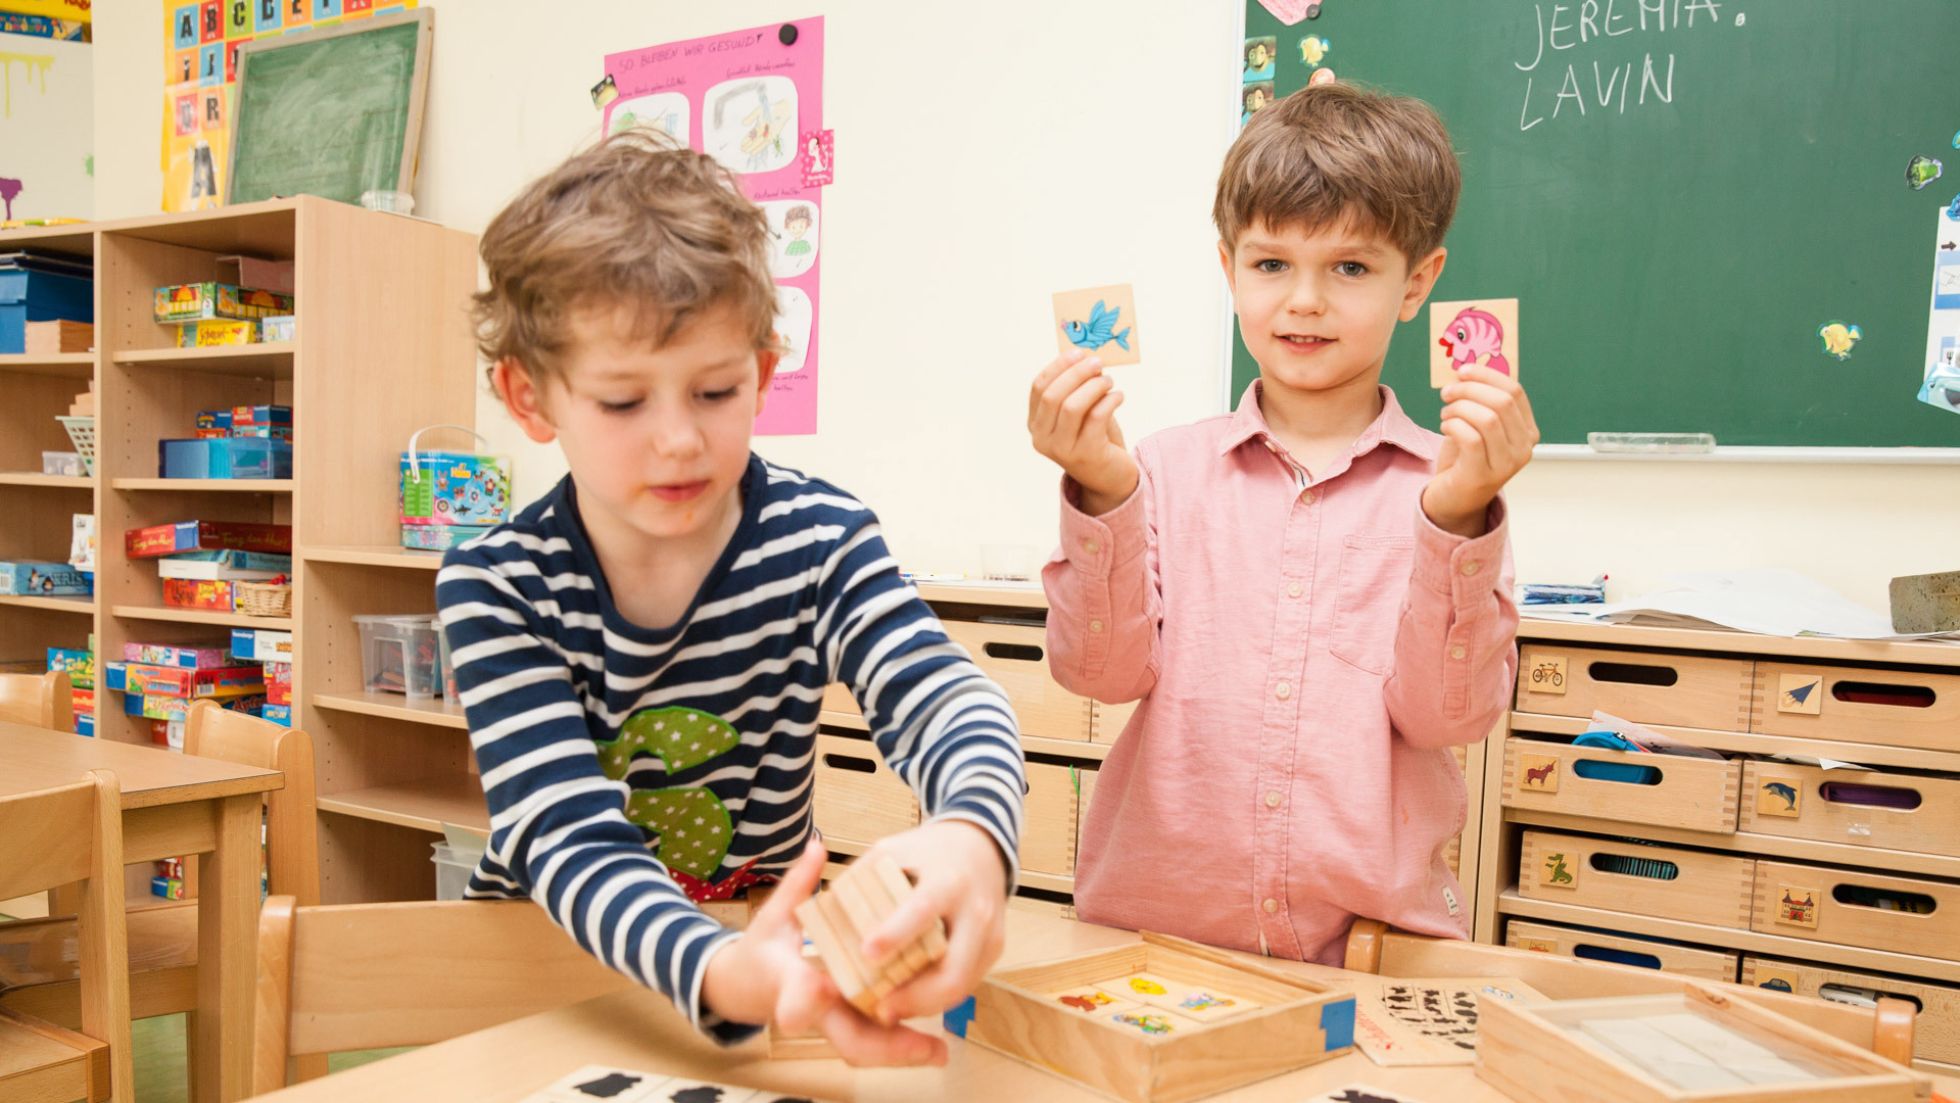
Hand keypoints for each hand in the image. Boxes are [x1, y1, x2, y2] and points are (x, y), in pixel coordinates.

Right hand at [700, 840, 945, 1065]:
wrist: (744, 989)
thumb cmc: (760, 950)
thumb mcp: (774, 915)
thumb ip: (798, 884)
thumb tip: (817, 846)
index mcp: (787, 980)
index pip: (793, 993)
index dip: (803, 997)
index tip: (822, 988)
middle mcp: (810, 1010)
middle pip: (846, 1039)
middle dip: (886, 1046)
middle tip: (928, 1047)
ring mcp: (826, 1023)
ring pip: (863, 1047)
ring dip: (900, 1052)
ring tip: (939, 1052)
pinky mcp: (839, 1026)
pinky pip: (871, 1040)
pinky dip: (897, 1044)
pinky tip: (930, 1046)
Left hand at [853, 819, 1009, 1024]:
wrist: (980, 848)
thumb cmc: (928, 851)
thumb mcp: (894, 849)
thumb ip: (863, 875)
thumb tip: (825, 908)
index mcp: (947, 879)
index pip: (923, 910)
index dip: (896, 933)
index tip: (867, 953)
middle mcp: (975, 910)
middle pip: (953, 967)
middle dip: (917, 996)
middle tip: (880, 1010)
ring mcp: (989, 933)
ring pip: (962, 984)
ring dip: (925, 1005)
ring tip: (889, 1012)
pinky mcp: (994, 949)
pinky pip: (967, 983)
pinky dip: (938, 997)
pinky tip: (911, 1002)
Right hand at [1027, 350, 1138, 515]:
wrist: (1109, 477)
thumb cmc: (1094, 438)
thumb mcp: (1081, 412)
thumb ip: (1078, 389)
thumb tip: (1087, 359)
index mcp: (1035, 424)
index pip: (1039, 387)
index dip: (1058, 366)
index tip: (1078, 353)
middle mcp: (1042, 439)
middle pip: (1053, 395)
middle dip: (1076, 373)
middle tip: (1097, 363)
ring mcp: (1062, 450)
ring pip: (1072, 407)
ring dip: (1093, 386)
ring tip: (1109, 381)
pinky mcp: (1086, 455)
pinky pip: (1096, 418)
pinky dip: (1109, 401)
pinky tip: (1118, 396)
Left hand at [1423, 365, 1538, 535]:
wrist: (1453, 500)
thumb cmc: (1465, 459)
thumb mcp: (1477, 426)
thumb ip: (1479, 401)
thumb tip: (1466, 371)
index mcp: (1528, 431)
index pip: (1515, 391)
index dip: (1487, 375)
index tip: (1463, 371)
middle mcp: (1524, 448)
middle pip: (1502, 402)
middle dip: (1470, 390)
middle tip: (1447, 393)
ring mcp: (1507, 464)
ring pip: (1488, 418)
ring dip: (1459, 409)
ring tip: (1446, 414)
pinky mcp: (1483, 475)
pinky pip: (1471, 438)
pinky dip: (1453, 426)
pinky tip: (1445, 428)